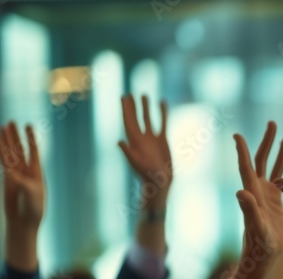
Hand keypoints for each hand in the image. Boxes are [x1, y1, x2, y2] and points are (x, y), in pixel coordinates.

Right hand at [0, 122, 44, 232]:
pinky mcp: (6, 178)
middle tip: (11, 121)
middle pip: (20, 148)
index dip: (31, 138)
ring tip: (2, 126)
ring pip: (9, 153)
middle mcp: (26, 170)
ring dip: (6, 140)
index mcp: (37, 172)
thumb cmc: (33, 209)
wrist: (24, 220)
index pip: (34, 151)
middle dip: (16, 135)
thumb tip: (12, 174)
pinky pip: (1, 161)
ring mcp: (15, 173)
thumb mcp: (32, 195)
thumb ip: (23, 183)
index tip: (29, 125)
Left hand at [119, 94, 171, 210]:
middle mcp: (141, 137)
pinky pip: (162, 123)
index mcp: (133, 140)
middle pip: (135, 118)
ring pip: (148, 119)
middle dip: (132, 107)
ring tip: (143, 95)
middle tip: (128, 94)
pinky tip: (162, 103)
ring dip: (145, 108)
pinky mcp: (162, 140)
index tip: (124, 97)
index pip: (128, 121)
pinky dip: (162, 113)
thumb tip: (119, 141)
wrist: (160, 181)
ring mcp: (152, 138)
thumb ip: (128, 152)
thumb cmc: (146, 174)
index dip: (126, 109)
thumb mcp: (136, 162)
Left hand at [234, 122, 282, 260]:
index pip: (245, 168)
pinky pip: (278, 173)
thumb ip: (249, 211)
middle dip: (263, 141)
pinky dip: (281, 158)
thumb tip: (240, 192)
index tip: (237, 135)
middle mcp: (256, 189)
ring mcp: (265, 192)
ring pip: (268, 163)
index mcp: (252, 194)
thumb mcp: (257, 228)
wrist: (264, 255)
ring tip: (277, 129)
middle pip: (257, 160)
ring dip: (271, 146)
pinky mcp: (274, 196)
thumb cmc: (260, 245)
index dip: (241, 152)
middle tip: (271, 122)